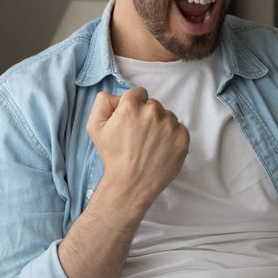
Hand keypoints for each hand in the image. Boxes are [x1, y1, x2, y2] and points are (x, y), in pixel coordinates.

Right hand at [86, 87, 189, 214]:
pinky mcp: (182, 138)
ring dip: (161, 126)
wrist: (131, 184)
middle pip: (153, 105)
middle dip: (147, 116)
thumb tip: (116, 95)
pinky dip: (172, 137)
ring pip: (167, 116)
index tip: (131, 121)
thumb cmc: (113, 157)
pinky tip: (161, 149)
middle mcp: (152, 111)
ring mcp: (169, 125)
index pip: (139, 93)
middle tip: (139, 136)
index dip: (134, 106)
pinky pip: (179, 129)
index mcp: (131, 106)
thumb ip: (103, 102)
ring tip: (150, 144)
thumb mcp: (95, 127)